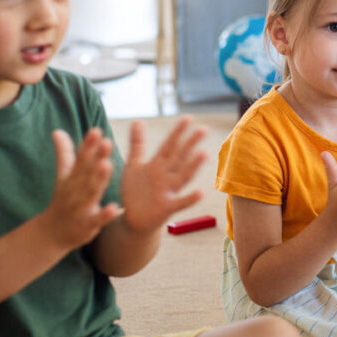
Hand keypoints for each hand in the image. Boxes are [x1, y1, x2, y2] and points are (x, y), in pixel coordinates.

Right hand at [41, 128, 119, 248]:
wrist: (51, 234)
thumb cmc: (62, 200)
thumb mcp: (62, 178)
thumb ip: (64, 154)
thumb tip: (57, 130)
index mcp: (71, 178)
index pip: (80, 159)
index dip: (87, 145)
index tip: (96, 130)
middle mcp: (74, 191)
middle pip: (86, 172)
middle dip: (96, 157)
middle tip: (107, 142)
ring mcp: (80, 208)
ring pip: (91, 192)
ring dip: (98, 179)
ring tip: (107, 164)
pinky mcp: (87, 225)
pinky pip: (97, 219)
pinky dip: (105, 214)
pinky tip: (115, 207)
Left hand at [120, 117, 207, 233]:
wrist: (132, 219)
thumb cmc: (136, 191)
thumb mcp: (134, 165)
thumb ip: (137, 143)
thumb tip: (137, 120)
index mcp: (157, 164)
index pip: (169, 145)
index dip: (177, 132)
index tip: (188, 118)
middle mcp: (166, 176)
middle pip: (180, 157)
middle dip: (190, 143)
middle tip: (204, 129)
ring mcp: (168, 191)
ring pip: (183, 176)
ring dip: (193, 166)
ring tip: (204, 153)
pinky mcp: (166, 208)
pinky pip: (180, 203)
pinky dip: (190, 198)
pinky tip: (201, 192)